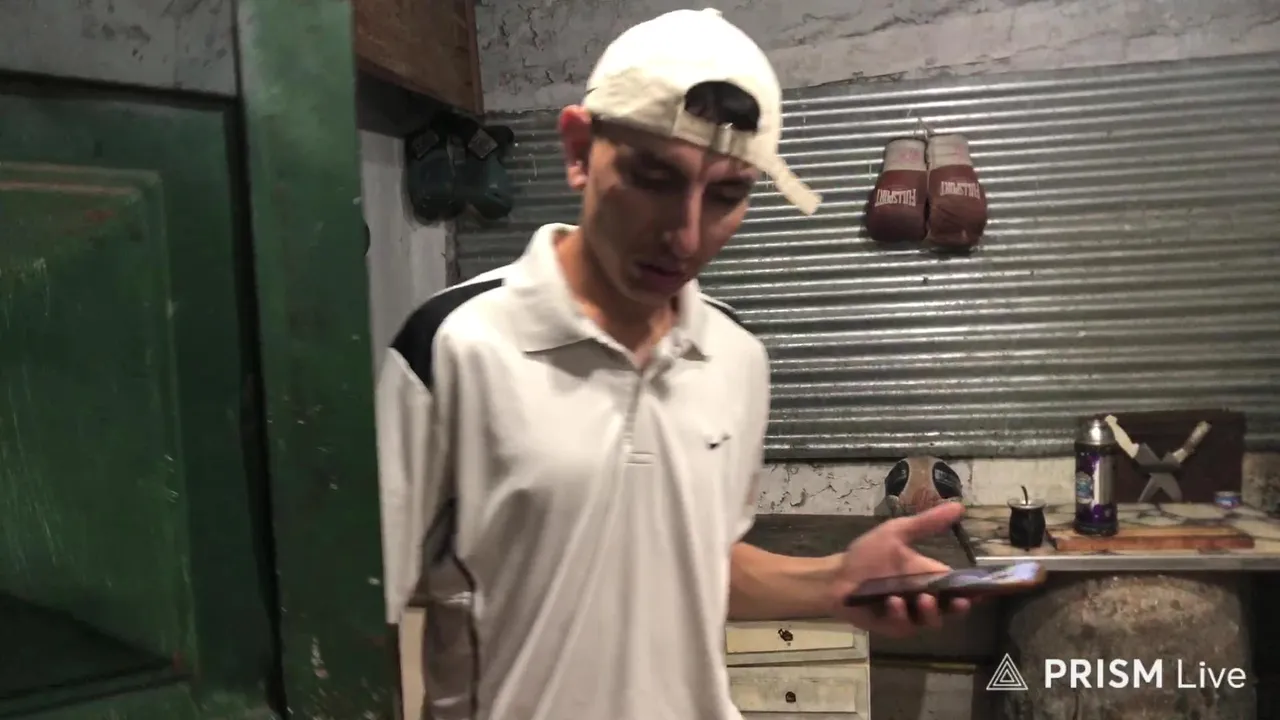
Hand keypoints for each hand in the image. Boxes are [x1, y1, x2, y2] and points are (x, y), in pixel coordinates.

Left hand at [829, 502, 970, 636]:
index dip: (975, 591)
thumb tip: (959, 506)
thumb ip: (927, 523)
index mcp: (929, 578)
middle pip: (951, 610)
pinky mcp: (891, 626)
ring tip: (923, 598)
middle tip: (960, 601)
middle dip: (959, 608)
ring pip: (930, 621)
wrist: (837, 575)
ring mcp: (909, 615)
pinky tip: (893, 602)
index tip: (986, 589)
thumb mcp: (897, 533)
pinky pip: (902, 625)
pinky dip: (899, 614)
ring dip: (930, 612)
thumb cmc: (868, 555)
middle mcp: (924, 599)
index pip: (959, 587)